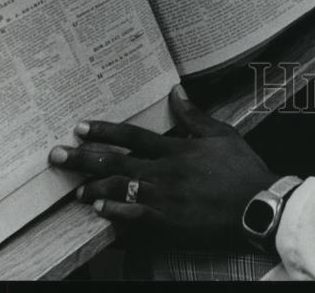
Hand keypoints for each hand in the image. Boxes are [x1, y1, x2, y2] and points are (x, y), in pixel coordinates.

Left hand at [48, 85, 278, 244]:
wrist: (256, 205)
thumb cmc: (241, 168)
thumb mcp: (221, 133)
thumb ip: (194, 115)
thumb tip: (176, 91)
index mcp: (176, 149)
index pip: (132, 136)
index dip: (105, 131)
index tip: (81, 127)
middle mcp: (164, 172)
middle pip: (116, 163)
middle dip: (83, 159)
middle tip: (58, 156)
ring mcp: (163, 199)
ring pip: (119, 191)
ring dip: (94, 189)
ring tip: (76, 190)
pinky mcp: (167, 223)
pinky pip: (132, 218)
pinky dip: (114, 214)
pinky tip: (99, 211)